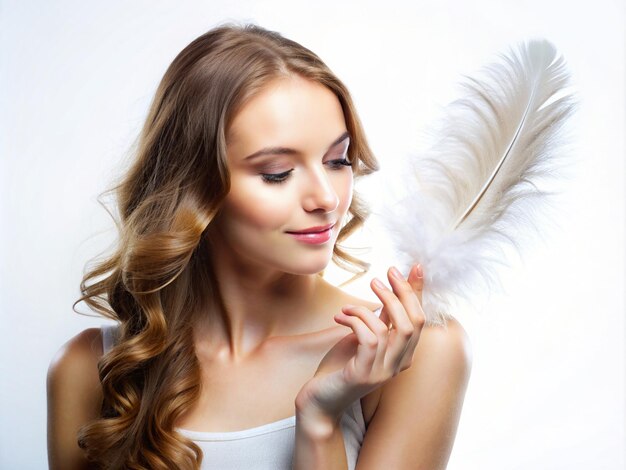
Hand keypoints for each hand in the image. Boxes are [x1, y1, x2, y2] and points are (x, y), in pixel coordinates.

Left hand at [294, 264, 425, 426]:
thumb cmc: (342, 366)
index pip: (420, 319)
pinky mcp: (364, 375)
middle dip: (398, 294)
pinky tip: (340, 318)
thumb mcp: (366, 336)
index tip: (402, 269)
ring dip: (366, 309)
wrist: (320, 399)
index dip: (414, 292)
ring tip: (346, 307)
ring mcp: (383, 371)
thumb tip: (394, 288)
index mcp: (403, 354)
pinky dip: (355, 321)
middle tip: (377, 279)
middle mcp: (398, 365)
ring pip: (391, 329)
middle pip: (414, 322)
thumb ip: (383, 318)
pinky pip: (369, 338)